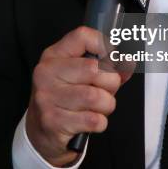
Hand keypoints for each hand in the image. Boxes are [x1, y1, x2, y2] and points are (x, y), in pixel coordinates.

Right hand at [25, 26, 132, 166]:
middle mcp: (47, 73)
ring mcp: (47, 97)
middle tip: (105, 91)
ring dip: (106, 105)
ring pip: (96, 97)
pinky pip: (94, 120)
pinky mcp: (53, 121)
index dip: (104, 46)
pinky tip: (89, 120)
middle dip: (110, 84)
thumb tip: (128, 62)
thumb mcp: (78, 76)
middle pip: (95, 69)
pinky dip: (100, 122)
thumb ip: (106, 67)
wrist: (40, 132)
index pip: (82, 36)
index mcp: (53, 56)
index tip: (111, 59)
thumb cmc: (64, 99)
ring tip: (98, 107)